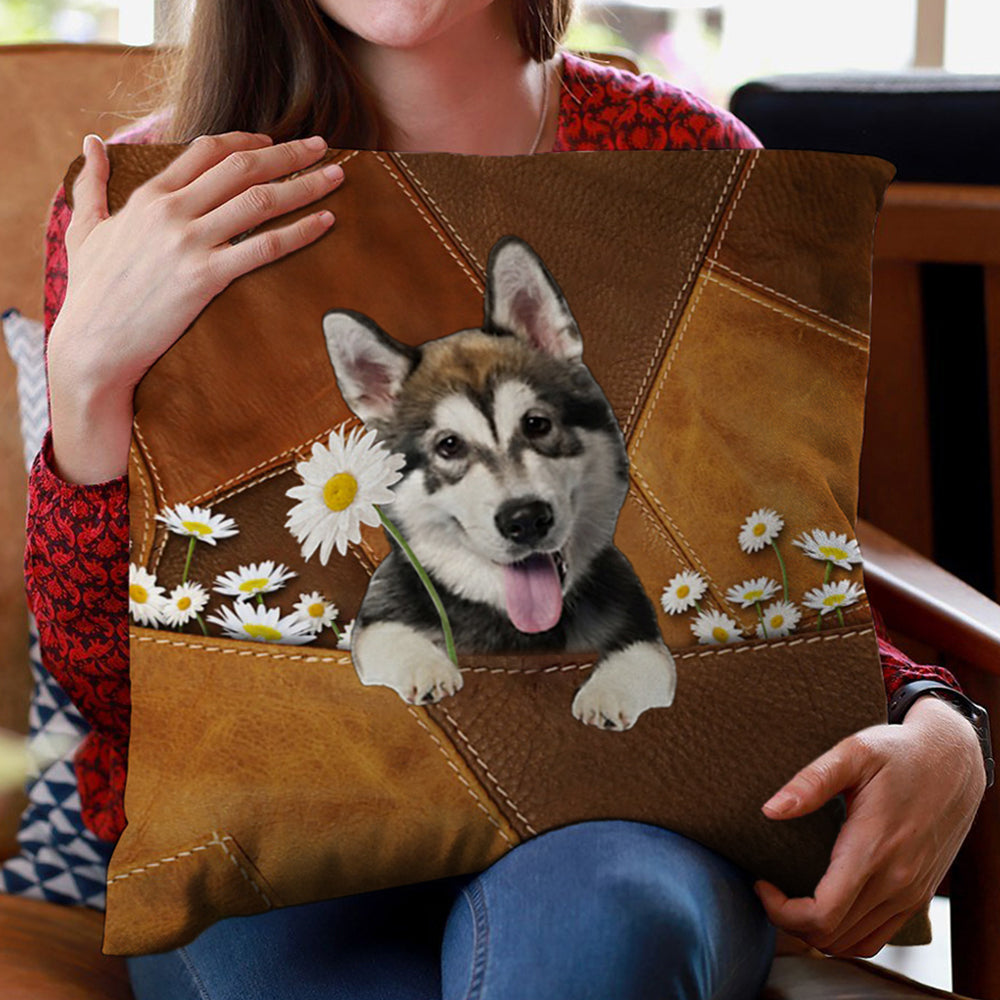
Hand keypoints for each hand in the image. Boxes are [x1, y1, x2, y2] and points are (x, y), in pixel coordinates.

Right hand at [50, 130, 344, 394]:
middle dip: (288, 153)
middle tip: (323, 146)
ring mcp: (190, 243)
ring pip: (260, 200)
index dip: (247, 141)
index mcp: (149, 196)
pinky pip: (265, 246)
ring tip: (337, 176)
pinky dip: (300, 231)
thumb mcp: (84, 230)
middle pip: (242, 167)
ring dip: (304, 184)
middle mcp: (172, 211)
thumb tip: (91, 142)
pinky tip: (326, 222)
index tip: (274, 142)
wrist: (92, 344)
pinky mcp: (206, 277)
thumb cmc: (91, 292)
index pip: (207, 150)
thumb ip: (91, 184)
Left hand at [753, 695, 986, 957]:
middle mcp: (896, 881)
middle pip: (832, 936)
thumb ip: (811, 782)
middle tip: (769, 888)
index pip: (822, 914)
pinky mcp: (918, 895)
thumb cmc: (899, 753)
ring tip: (791, 898)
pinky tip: (825, 906)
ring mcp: (910, 893)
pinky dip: (845, 934)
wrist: (953, 762)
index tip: (761, 882)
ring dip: (816, 932)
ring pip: (854, 943)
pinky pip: (877, 936)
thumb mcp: (853, 752)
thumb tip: (771, 810)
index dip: (781, 911)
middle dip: (789, 921)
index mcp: (873, 849)